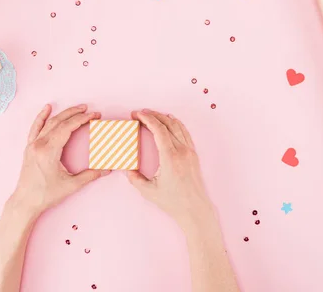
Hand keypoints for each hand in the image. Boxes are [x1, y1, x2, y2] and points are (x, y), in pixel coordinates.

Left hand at [10, 104, 109, 216]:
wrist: (25, 202)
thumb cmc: (46, 195)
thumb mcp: (71, 185)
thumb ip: (90, 175)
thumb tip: (106, 170)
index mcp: (49, 151)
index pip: (67, 128)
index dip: (82, 119)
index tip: (93, 115)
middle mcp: (39, 145)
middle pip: (59, 122)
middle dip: (75, 114)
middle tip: (88, 110)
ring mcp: (32, 145)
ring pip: (48, 123)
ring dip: (63, 113)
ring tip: (75, 108)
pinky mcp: (29, 148)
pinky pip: (35, 128)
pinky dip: (41, 117)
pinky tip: (46, 109)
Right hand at [127, 109, 214, 229]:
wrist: (195, 209)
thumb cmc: (174, 202)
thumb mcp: (150, 192)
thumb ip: (136, 179)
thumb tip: (128, 170)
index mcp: (170, 158)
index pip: (159, 130)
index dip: (147, 118)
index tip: (137, 114)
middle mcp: (182, 151)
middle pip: (168, 124)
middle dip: (153, 115)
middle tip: (140, 113)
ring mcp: (190, 152)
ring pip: (178, 126)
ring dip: (164, 118)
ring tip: (153, 114)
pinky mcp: (194, 155)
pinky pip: (185, 133)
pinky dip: (176, 124)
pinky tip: (170, 122)